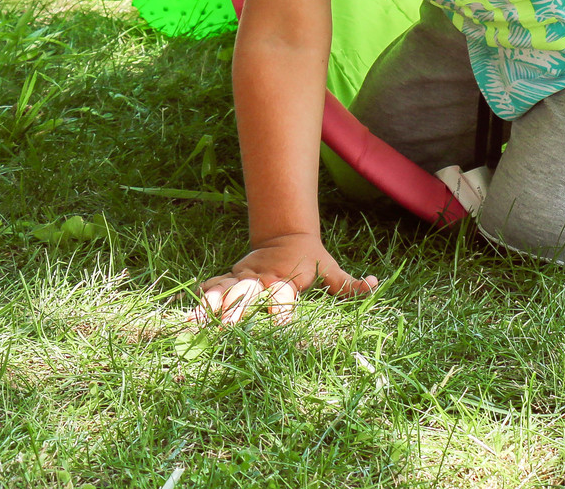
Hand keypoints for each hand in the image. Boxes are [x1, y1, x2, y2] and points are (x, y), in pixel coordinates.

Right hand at [191, 232, 376, 326]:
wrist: (286, 235)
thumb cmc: (311, 260)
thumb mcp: (330, 270)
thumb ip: (349, 284)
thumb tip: (375, 284)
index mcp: (286, 280)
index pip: (283, 297)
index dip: (280, 311)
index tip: (277, 326)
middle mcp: (263, 280)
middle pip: (249, 295)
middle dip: (238, 311)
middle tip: (227, 328)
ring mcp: (244, 278)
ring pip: (226, 290)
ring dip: (213, 304)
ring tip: (198, 320)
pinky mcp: (232, 277)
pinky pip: (214, 286)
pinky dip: (202, 297)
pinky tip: (189, 315)